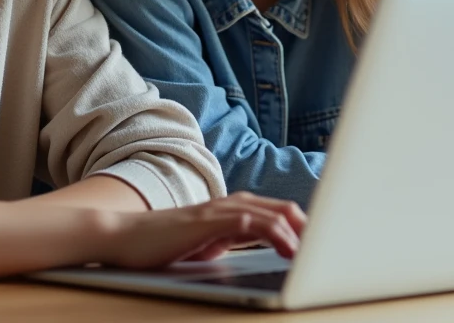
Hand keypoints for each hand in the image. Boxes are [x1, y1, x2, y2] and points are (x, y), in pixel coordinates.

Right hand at [98, 192, 304, 269]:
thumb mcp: (205, 244)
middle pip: (279, 207)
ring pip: (268, 212)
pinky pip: (247, 223)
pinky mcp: (205, 223)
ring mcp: (216, 212)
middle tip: (331, 243)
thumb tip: (258, 245)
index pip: (274, 210)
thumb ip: (230, 239)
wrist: (122, 238)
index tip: (321, 241)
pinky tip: (287, 248)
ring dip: (295, 230)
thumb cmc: (161, 245)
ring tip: (316, 248)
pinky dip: (272, 232)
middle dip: (306, 225)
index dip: (300, 224)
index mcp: (228, 209)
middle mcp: (226, 205)